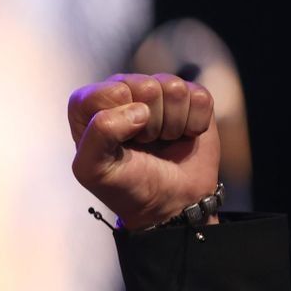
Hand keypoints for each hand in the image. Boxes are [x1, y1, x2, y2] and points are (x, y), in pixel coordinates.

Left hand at [68, 73, 219, 229]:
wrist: (168, 204)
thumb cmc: (126, 186)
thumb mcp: (92, 170)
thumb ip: (98, 134)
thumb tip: (139, 110)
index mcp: (90, 105)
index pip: (108, 91)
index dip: (119, 119)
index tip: (120, 143)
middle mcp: (123, 91)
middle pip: (145, 85)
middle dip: (149, 123)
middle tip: (144, 144)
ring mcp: (159, 92)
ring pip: (174, 88)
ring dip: (172, 124)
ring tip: (161, 140)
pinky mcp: (191, 98)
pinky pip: (200, 97)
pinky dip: (195, 124)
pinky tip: (183, 136)